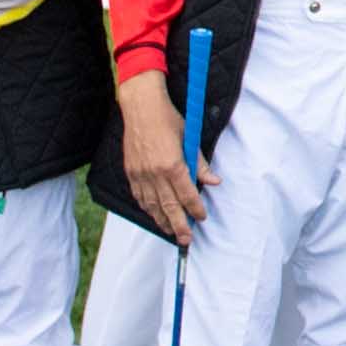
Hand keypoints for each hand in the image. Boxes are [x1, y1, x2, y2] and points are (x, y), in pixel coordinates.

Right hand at [119, 71, 212, 243]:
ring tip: (171, 232)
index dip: (195, 209)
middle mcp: (154, 172)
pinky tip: (154, 214)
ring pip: (152, 205)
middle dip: (179, 225)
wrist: (141, 105)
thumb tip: (214, 182)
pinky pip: (139, 196)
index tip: (202, 217)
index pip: (187, 194)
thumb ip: (200, 163)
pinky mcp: (131, 171)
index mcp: (172, 164)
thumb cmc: (168, 118)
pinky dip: (147, 208)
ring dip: (162, 220)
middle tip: (186, 240)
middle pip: (169, 206)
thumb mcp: (189, 138)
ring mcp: (140, 173)